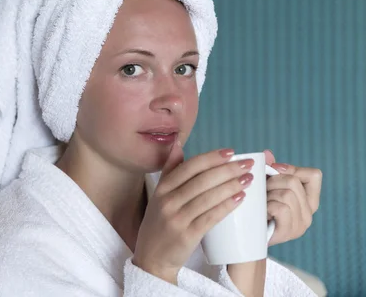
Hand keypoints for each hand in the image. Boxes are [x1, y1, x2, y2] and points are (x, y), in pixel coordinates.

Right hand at [132, 145, 254, 283]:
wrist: (152, 257)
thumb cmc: (160, 223)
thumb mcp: (158, 195)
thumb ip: (170, 170)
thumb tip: (178, 144)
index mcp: (162, 188)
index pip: (189, 166)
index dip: (212, 158)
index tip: (231, 152)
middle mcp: (167, 201)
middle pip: (202, 180)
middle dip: (227, 170)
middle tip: (247, 164)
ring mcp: (176, 218)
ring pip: (208, 197)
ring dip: (231, 186)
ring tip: (248, 179)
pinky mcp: (187, 235)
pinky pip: (211, 217)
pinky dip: (227, 206)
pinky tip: (240, 198)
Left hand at [264, 150, 321, 245]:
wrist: (249, 236)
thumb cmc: (258, 208)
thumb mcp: (266, 187)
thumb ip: (270, 170)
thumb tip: (267, 153)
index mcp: (309, 199)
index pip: (314, 175)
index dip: (292, 169)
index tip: (274, 171)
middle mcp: (309, 212)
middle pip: (293, 181)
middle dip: (271, 182)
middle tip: (261, 192)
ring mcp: (301, 223)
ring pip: (286, 194)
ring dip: (267, 195)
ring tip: (261, 204)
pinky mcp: (289, 232)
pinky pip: (280, 208)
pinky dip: (267, 207)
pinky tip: (262, 213)